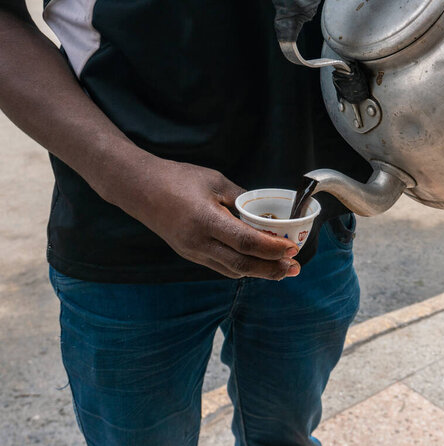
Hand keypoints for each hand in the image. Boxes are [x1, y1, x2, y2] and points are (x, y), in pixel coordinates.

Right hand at [132, 159, 300, 279]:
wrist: (139, 189)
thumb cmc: (178, 179)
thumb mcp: (215, 181)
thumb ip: (241, 198)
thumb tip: (264, 214)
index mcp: (206, 221)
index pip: (246, 243)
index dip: (272, 249)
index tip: (292, 248)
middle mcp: (199, 243)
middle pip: (242, 265)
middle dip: (272, 269)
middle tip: (295, 267)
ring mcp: (192, 252)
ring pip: (232, 270)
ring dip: (259, 272)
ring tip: (282, 268)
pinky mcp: (189, 254)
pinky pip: (221, 267)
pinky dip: (242, 267)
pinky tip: (256, 262)